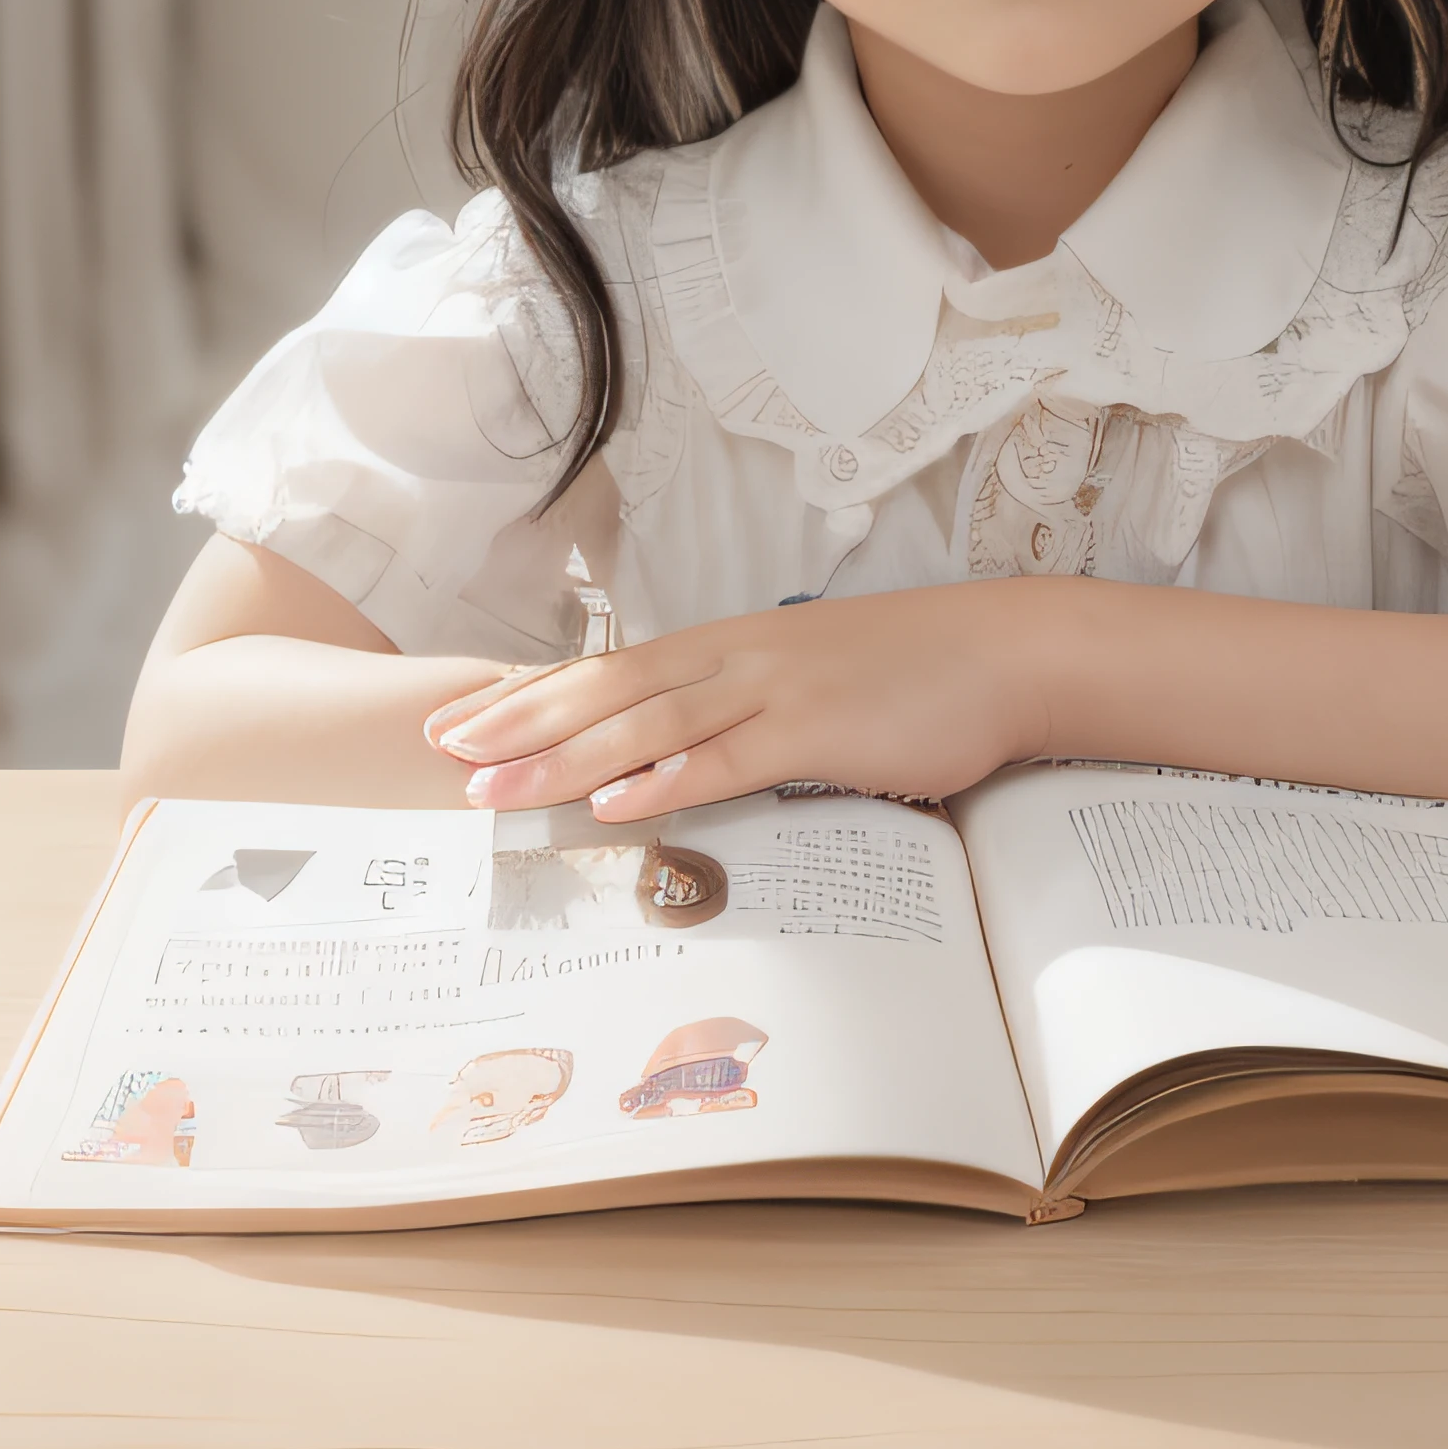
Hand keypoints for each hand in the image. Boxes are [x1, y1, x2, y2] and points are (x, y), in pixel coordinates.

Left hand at [422, 583, 1058, 821]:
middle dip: (519, 723)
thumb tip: (688, 749)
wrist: (1005, 651)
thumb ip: (746, 708)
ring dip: (565, 756)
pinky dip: (666, 779)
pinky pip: (728, 759)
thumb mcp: (812, 678)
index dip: (533, 695)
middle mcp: (737, 657)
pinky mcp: (818, 730)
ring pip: (649, 723)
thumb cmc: (914, 671)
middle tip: (443, 753)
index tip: (463, 718)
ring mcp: (775, 690)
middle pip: (608, 690)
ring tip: (495, 785)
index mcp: (730, 646)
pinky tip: (613, 802)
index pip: (610, 670)